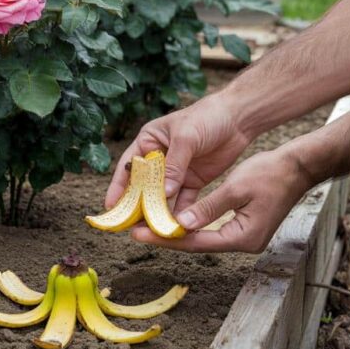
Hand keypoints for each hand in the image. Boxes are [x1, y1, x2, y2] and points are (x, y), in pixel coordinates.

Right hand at [105, 94, 253, 214]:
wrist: (238, 118)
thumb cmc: (206, 117)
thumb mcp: (186, 137)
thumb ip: (175, 165)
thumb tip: (163, 192)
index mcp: (149, 141)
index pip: (129, 166)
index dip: (119, 187)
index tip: (111, 206)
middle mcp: (159, 158)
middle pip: (144, 186)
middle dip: (137, 205)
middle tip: (129, 226)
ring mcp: (177, 171)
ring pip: (163, 196)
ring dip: (158, 212)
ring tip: (152, 231)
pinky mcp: (193, 180)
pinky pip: (184, 200)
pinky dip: (181, 213)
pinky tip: (177, 227)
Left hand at [131, 149, 313, 252]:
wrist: (297, 168)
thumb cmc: (271, 174)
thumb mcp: (236, 188)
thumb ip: (209, 208)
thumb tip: (181, 224)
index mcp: (243, 238)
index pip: (195, 242)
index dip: (165, 238)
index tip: (139, 234)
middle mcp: (242, 243)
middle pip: (196, 243)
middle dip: (165, 236)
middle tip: (135, 231)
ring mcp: (243, 236)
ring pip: (201, 236)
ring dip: (175, 230)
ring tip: (146, 225)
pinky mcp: (242, 226)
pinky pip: (209, 228)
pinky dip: (190, 222)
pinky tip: (171, 216)